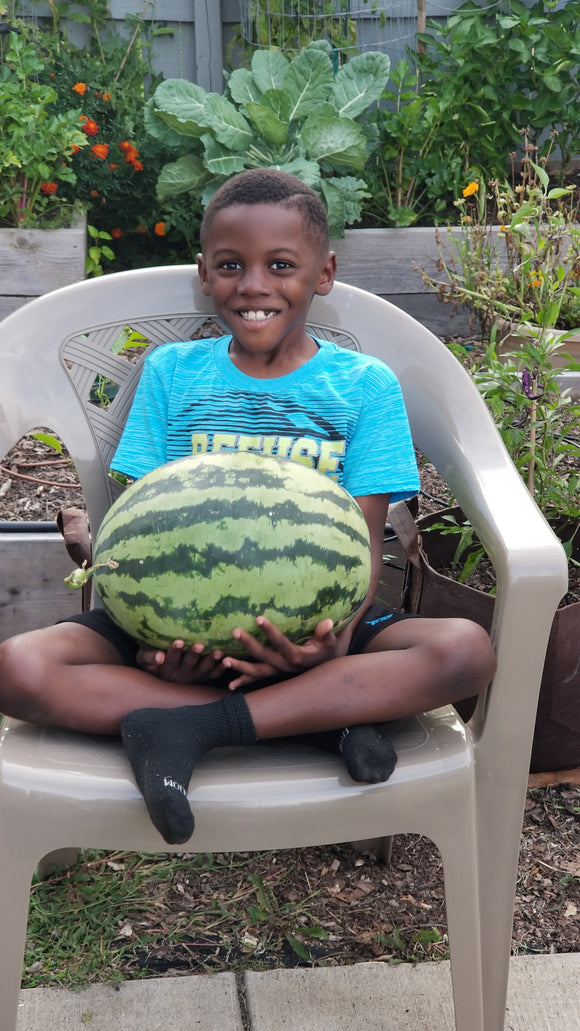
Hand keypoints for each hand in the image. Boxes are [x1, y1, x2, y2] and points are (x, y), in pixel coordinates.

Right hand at [136, 639, 225, 683]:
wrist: (159, 675)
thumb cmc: (151, 662)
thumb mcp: (143, 660)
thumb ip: (148, 657)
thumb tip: (159, 656)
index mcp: (166, 668)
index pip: (170, 660)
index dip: (175, 652)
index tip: (179, 642)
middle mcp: (180, 674)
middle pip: (188, 665)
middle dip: (194, 655)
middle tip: (200, 645)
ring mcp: (193, 677)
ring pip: (203, 671)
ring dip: (210, 661)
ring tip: (218, 652)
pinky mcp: (203, 678)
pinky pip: (213, 675)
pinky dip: (220, 669)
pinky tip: (228, 661)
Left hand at [222, 616, 346, 689]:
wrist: (331, 672)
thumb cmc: (331, 650)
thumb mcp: (333, 642)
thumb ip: (327, 633)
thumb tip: (328, 622)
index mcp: (298, 656)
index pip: (282, 643)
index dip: (271, 632)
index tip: (258, 618)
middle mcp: (286, 666)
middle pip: (264, 657)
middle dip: (249, 645)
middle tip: (235, 631)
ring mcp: (279, 672)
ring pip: (258, 672)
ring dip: (241, 667)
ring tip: (225, 661)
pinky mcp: (276, 674)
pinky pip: (258, 680)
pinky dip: (245, 682)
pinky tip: (231, 686)